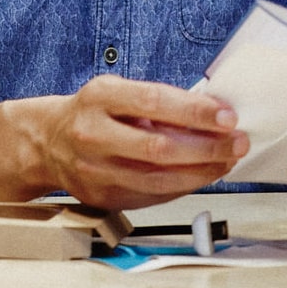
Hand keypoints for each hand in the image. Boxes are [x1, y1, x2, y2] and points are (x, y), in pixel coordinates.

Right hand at [34, 75, 247, 209]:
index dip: (195, 112)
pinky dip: (184, 186)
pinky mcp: (102, 196)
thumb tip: (213, 113)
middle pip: (159, 148)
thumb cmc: (93, 112)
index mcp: (100, 97)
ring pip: (158, 179)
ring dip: (202, 172)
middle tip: (238, 143)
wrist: (48, 142)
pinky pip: (152, 196)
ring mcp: (95, 170)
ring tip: (227, 162)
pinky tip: (202, 176)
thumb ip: (160, 100)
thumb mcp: (119, 90)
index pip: (155, 103)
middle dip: (207, 148)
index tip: (227, 117)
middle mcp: (93, 134)